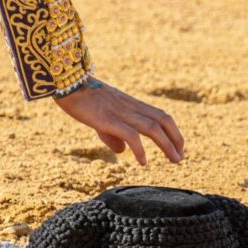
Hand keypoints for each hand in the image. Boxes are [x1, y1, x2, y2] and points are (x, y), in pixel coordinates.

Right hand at [54, 79, 184, 165]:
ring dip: (167, 145)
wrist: (66, 85)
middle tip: (181, 158)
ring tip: (175, 160)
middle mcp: (131, 107)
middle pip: (163, 120)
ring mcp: (121, 113)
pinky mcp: (108, 119)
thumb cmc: (82, 100)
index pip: (160, 116)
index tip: (178, 148)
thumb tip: (122, 152)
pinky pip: (131, 135)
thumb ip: (113, 136)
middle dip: (176, 139)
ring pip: (153, 128)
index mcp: (131, 105)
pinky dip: (140, 149)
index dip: (173, 131)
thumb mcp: (101, 119)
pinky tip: (143, 162)